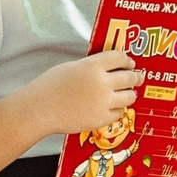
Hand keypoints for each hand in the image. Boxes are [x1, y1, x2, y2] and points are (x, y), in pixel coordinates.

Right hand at [23, 49, 143, 137]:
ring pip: (130, 96)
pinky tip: (113, 108)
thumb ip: (91, 66)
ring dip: (130, 94)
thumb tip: (106, 69)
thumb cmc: (49, 87)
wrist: (40, 110)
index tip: (129, 63)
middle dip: (135, 77)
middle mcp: (102, 82)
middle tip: (137, 78)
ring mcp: (104, 102)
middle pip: (129, 77)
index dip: (127, 60)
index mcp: (93, 65)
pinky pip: (119, 113)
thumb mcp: (71, 67)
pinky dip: (117, 109)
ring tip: (127, 94)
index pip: (120, 57)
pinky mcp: (102, 119)